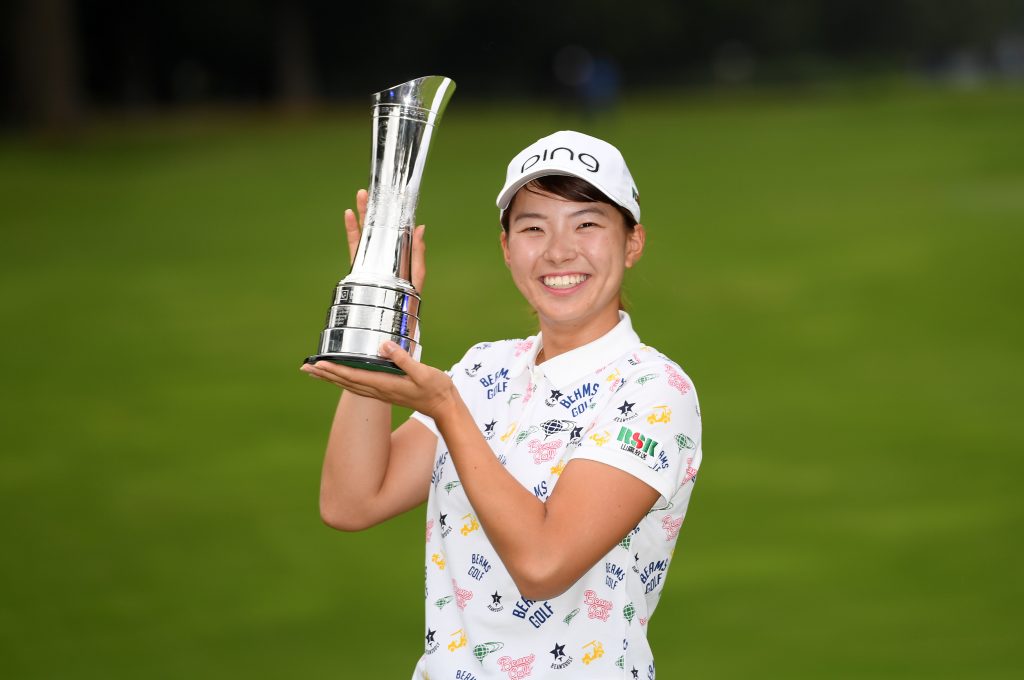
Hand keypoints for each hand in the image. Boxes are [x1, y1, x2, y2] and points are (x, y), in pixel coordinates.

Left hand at [301, 341, 455, 416]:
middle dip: (325, 375)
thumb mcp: (423, 372)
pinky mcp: (386, 391)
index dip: (335, 370)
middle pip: (346, 382)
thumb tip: (384, 346)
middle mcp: (380, 390)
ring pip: (350, 385)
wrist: (445, 407)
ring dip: (331, 379)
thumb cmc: (436, 389)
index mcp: (386, 385)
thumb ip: (404, 360)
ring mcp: (382, 392)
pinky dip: (345, 381)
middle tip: (305, 367)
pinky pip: (359, 386)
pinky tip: (340, 378)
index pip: (354, 376)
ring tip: (315, 372)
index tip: (318, 364)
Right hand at [345, 189, 426, 291]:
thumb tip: (421, 227)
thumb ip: (418, 252)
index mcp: (398, 252)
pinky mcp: (359, 265)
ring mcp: (370, 258)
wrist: (391, 316)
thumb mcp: (418, 274)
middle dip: (374, 208)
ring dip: (361, 213)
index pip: (396, 229)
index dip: (393, 214)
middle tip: (371, 190)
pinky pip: (354, 244)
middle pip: (378, 226)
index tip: (392, 197)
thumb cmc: (409, 297)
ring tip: (360, 195)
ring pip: (365, 231)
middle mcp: (384, 253)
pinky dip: (350, 230)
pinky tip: (348, 216)